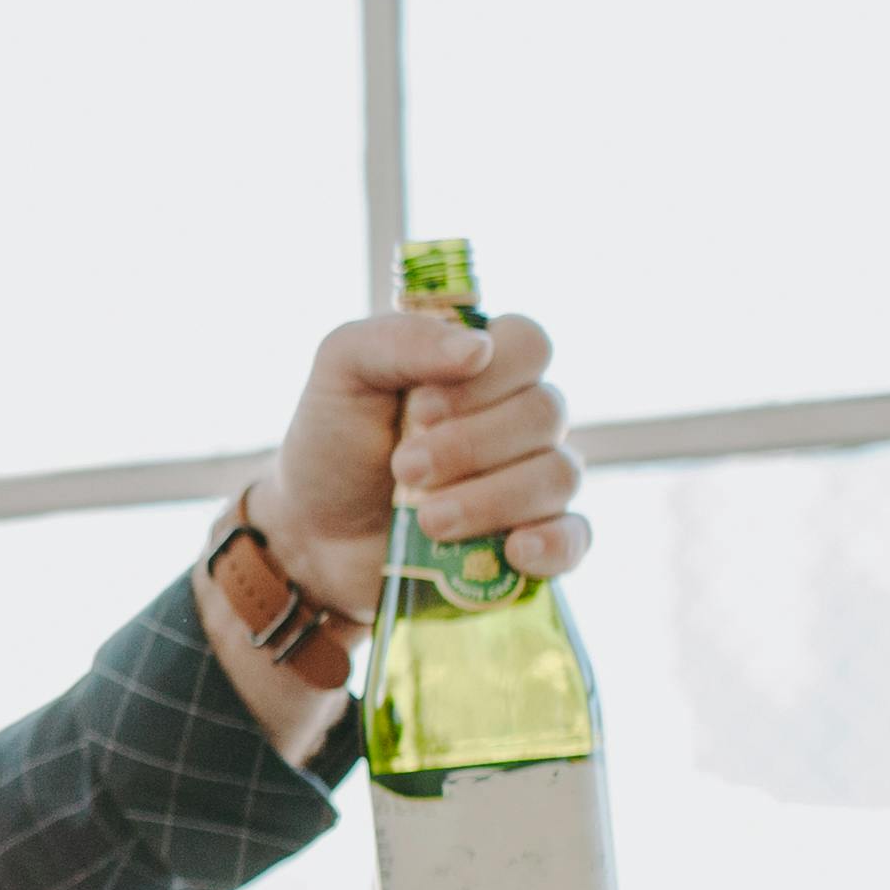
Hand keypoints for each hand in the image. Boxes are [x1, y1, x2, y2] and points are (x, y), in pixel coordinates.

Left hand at [258, 307, 589, 628]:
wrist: (313, 532)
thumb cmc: (334, 442)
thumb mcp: (343, 370)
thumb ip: (399, 339)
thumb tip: (478, 348)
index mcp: (483, 366)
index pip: (530, 344)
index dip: (488, 376)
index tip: (422, 410)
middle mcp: (518, 417)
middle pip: (546, 412)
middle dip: (472, 445)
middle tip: (405, 468)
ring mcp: (530, 479)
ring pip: (559, 475)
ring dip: (493, 498)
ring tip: (427, 519)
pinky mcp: (531, 539)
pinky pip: (575, 537)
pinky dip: (554, 544)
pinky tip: (514, 551)